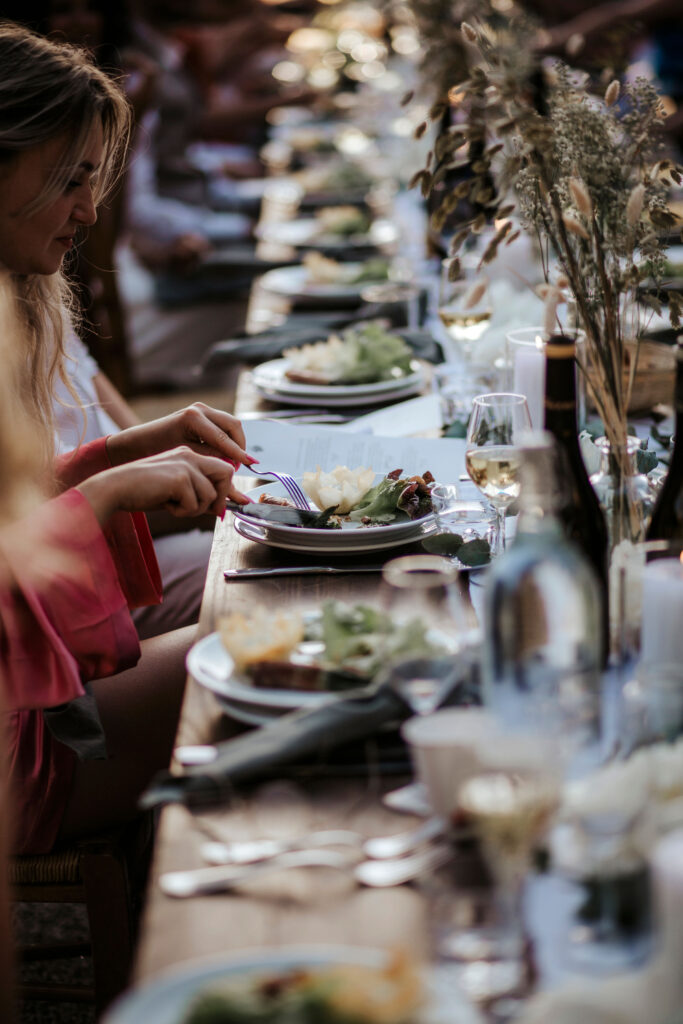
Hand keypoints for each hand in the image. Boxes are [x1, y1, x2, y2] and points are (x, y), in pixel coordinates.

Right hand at [78, 447, 248, 524]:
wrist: (115, 488)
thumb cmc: (142, 492)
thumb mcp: (175, 492)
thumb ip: (198, 495)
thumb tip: (221, 509)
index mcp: (189, 456)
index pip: (222, 467)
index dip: (226, 490)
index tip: (222, 508)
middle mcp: (190, 456)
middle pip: (226, 473)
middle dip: (221, 497)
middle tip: (211, 512)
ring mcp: (185, 465)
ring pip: (211, 494)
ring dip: (196, 508)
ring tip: (175, 506)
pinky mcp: (179, 478)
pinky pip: (195, 503)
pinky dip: (183, 511)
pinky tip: (166, 505)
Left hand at [106, 403, 250, 468]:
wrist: (138, 443)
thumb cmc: (157, 452)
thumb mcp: (186, 457)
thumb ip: (211, 459)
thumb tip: (233, 464)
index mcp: (193, 418)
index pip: (224, 437)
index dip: (239, 453)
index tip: (252, 464)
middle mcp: (199, 409)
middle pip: (233, 425)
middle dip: (239, 446)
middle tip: (240, 465)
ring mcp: (200, 409)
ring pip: (230, 424)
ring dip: (235, 442)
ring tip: (232, 461)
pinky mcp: (201, 412)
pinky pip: (223, 424)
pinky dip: (228, 438)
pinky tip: (225, 454)